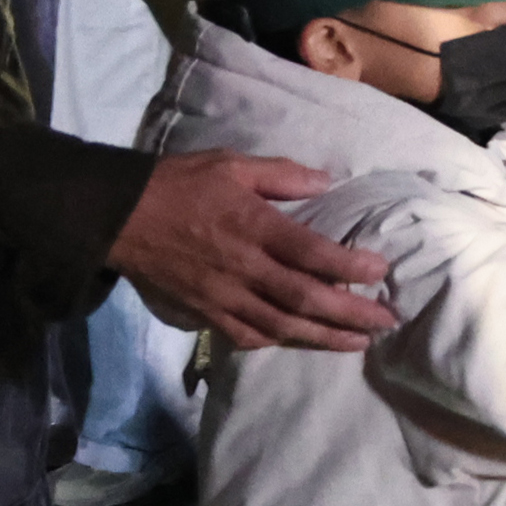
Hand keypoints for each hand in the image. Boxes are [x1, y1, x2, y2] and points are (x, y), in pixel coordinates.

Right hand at [108, 152, 396, 351]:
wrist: (119, 218)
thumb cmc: (180, 184)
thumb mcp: (232, 164)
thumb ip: (282, 174)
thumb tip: (326, 182)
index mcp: (254, 227)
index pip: (311, 254)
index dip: (349, 267)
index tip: (382, 271)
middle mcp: (242, 268)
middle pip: (303, 298)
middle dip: (349, 313)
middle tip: (387, 321)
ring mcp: (222, 296)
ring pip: (280, 325)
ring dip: (323, 337)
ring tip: (358, 341)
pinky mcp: (203, 312)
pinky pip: (245, 335)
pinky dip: (276, 341)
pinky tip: (299, 342)